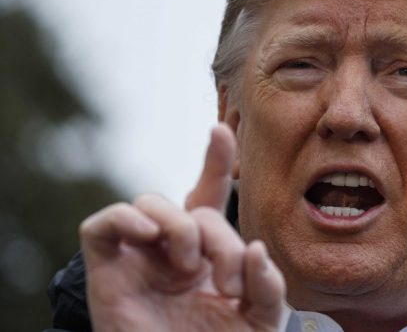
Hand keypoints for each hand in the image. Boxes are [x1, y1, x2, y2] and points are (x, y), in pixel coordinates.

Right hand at [80, 124, 284, 331]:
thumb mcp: (261, 320)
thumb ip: (268, 285)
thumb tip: (254, 249)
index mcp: (208, 253)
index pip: (209, 197)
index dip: (215, 162)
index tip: (223, 130)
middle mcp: (173, 249)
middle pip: (194, 209)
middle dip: (219, 238)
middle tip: (228, 280)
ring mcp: (139, 258)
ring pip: (150, 202)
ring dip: (179, 226)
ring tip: (190, 266)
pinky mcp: (107, 270)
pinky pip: (102, 225)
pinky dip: (124, 219)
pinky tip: (150, 234)